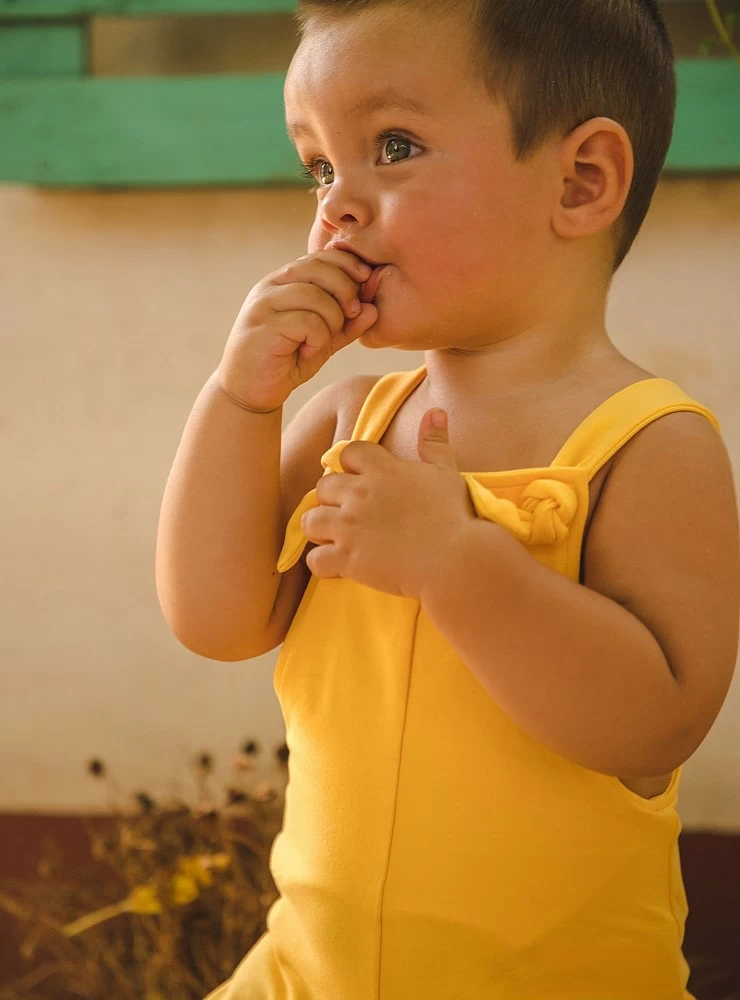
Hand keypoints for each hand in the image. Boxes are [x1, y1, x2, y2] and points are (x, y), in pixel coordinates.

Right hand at [218, 249, 377, 412]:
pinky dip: (317, 339)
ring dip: (332, 320)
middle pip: (320, 269)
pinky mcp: (263, 327)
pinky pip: (307, 322)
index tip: (365, 281)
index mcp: (284, 281)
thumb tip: (373, 309)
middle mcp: (271, 286)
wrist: (250, 392)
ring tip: (322, 341)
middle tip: (350, 315)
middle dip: (346, 290)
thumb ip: (347, 325)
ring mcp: (263, 304)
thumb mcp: (324, 341)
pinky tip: (307, 352)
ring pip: (316, 296)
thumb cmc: (287, 361)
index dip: (348, 264)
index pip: (321, 256)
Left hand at [301, 408, 477, 599]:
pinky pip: (314, 560)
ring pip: (310, 522)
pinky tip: (340, 566)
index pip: (348, 452)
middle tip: (349, 514)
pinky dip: (323, 564)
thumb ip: (434, 443)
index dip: (351, 466)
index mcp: (383, 469)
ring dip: (321, 530)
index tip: (362, 480)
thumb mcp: (446, 473)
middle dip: (332, 500)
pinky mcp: (347, 559)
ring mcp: (350, 526)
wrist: (456, 560)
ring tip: (338, 540)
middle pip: (322, 486)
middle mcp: (360, 493)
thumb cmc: (455, 517)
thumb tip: (434, 411)